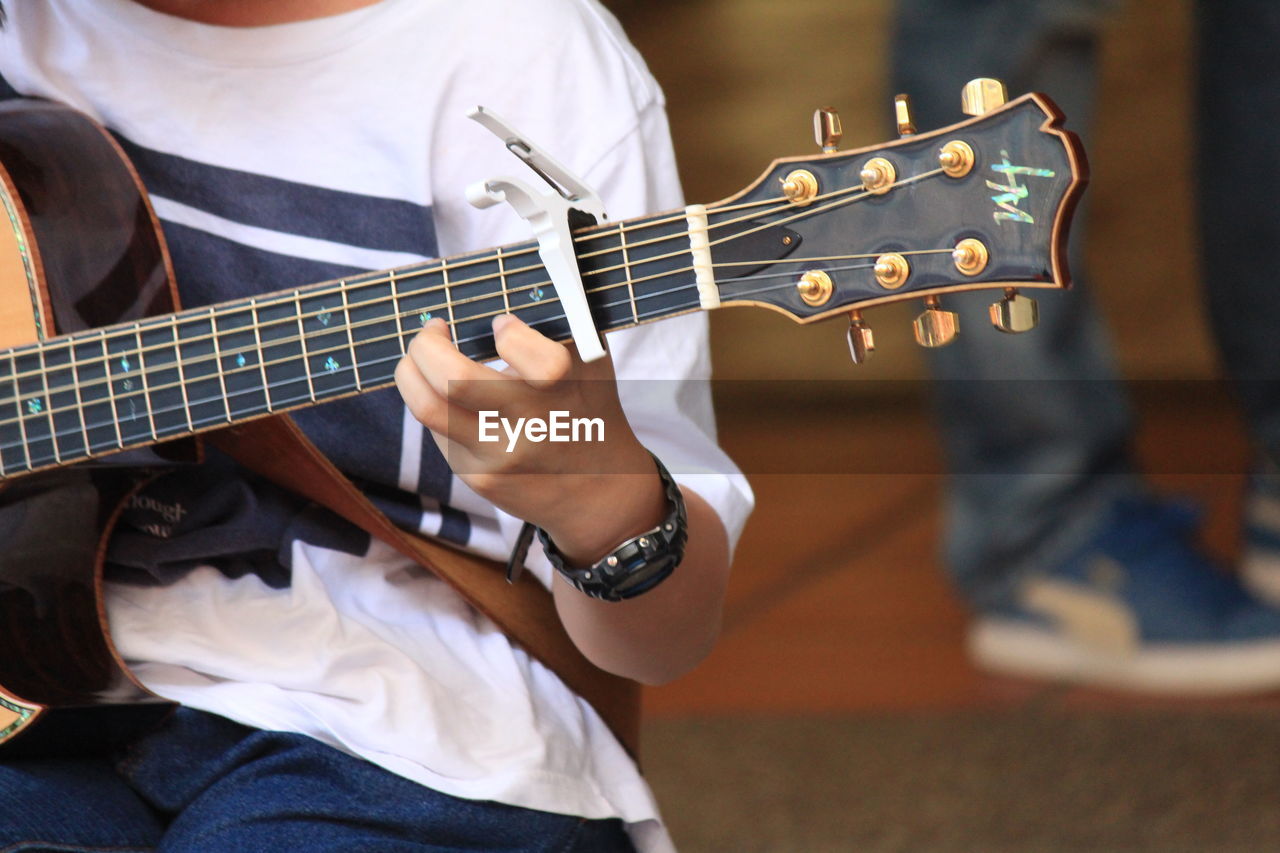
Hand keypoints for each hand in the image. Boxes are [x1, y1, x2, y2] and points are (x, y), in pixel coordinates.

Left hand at [393, 314, 664, 563]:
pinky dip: (432, 401)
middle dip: (427, 344)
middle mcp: (531, 426)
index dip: (508, 332)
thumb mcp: (592, 362)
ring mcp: (500, 455)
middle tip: (432, 329)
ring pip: (428, 408)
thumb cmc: (590, 410)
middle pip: (455, 381)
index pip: (527, 353)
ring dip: (410, 371)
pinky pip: (437, 430)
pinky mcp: (478, 477)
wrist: (598, 492)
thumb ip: (562, 319)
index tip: (501, 325)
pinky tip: (443, 392)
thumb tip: (514, 280)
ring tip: (417, 356)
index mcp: (564, 391)